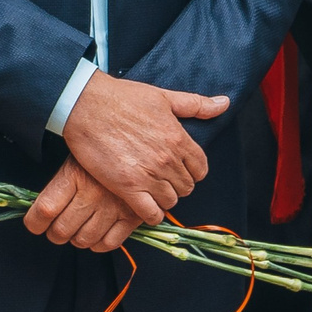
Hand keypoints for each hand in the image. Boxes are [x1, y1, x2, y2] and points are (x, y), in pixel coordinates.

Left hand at [24, 159, 147, 251]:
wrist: (140, 139)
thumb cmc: (103, 149)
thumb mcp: (76, 157)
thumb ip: (60, 184)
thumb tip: (42, 211)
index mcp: (74, 175)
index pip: (44, 210)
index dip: (35, 222)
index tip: (35, 224)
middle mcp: (92, 193)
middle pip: (61, 230)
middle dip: (55, 234)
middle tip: (57, 228)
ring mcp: (113, 206)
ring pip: (83, 240)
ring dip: (76, 239)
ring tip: (78, 229)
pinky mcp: (133, 216)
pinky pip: (109, 243)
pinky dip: (99, 244)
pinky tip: (97, 233)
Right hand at [59, 70, 224, 223]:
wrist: (87, 105)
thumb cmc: (123, 98)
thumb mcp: (164, 97)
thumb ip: (196, 104)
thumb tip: (224, 103)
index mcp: (179, 138)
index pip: (201, 168)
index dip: (192, 171)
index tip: (179, 169)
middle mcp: (168, 159)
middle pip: (186, 187)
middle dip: (177, 185)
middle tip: (162, 180)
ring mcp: (148, 175)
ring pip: (170, 201)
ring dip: (163, 199)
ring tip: (151, 191)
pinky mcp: (127, 187)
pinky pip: (151, 214)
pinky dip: (151, 215)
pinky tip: (143, 206)